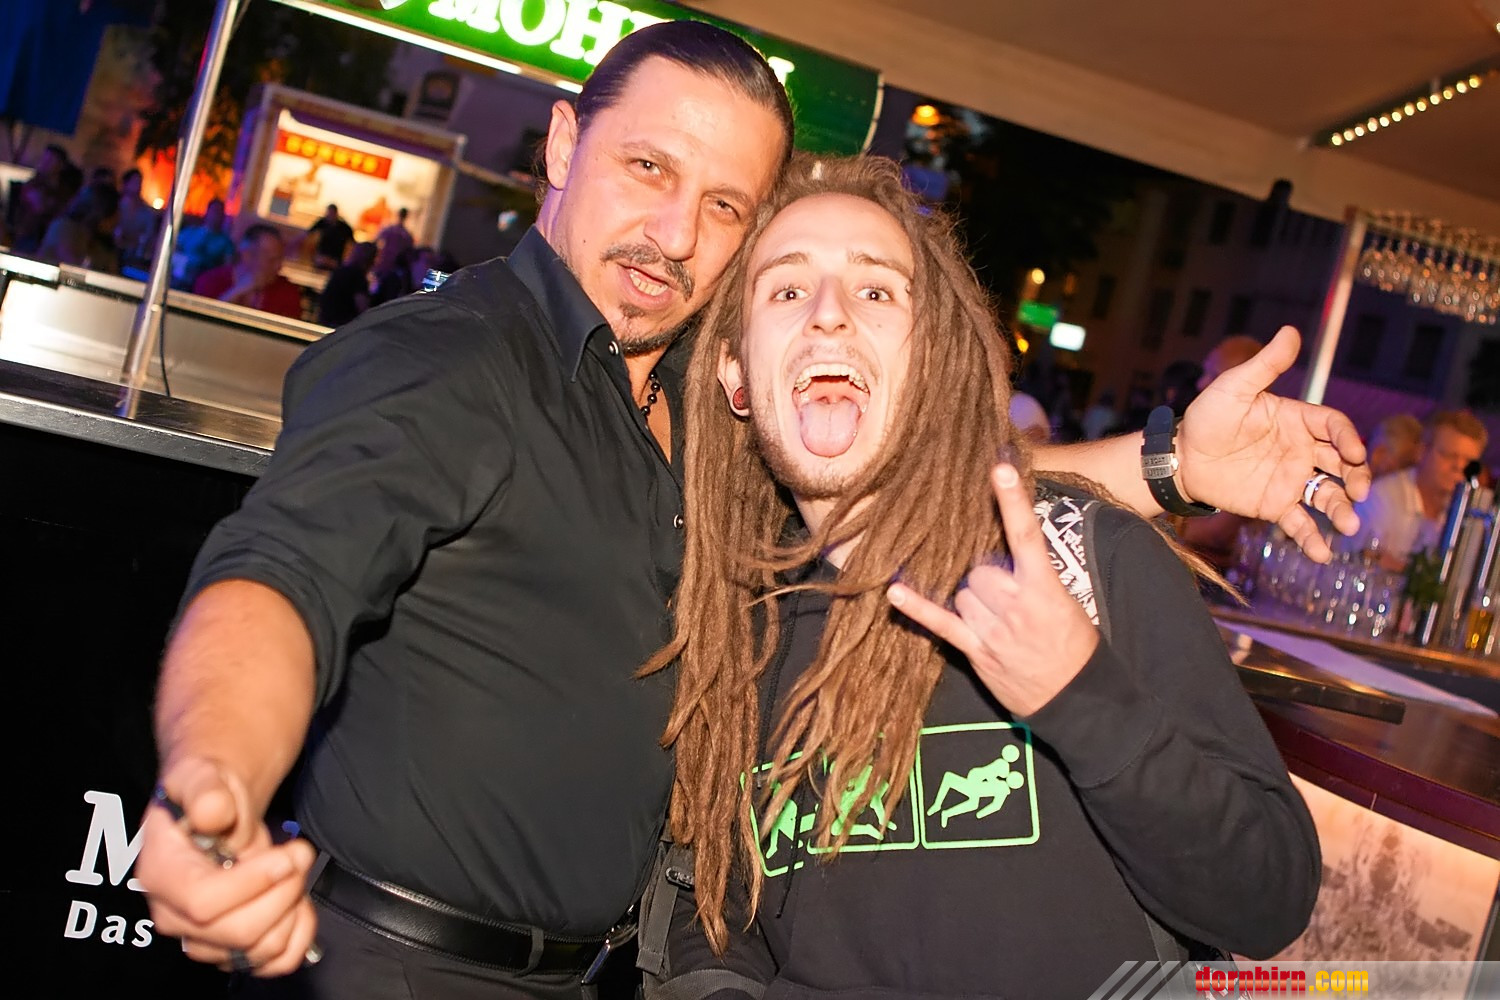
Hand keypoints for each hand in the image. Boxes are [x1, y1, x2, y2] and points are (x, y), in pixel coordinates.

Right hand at [135, 756, 317, 976]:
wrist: (216, 809)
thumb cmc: (206, 792)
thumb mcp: (202, 777)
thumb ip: (206, 792)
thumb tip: (212, 814)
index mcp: (160, 875)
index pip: (204, 901)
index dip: (253, 882)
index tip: (287, 854)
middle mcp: (174, 915)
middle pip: (237, 932)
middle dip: (283, 892)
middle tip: (300, 854)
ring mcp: (201, 938)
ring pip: (258, 951)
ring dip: (292, 909)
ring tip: (295, 871)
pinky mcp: (229, 949)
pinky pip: (272, 963)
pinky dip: (299, 936)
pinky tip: (300, 903)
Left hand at [886, 464, 1098, 716]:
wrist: (1079, 698)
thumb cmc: (1074, 644)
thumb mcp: (1066, 601)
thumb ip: (1034, 574)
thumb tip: (1005, 547)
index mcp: (1045, 587)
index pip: (1026, 535)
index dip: (1013, 500)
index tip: (999, 469)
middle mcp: (1017, 604)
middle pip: (979, 567)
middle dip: (985, 572)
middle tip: (1002, 591)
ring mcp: (994, 629)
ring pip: (962, 592)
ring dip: (970, 596)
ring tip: (994, 615)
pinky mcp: (978, 651)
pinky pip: (941, 623)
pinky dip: (917, 607)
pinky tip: (894, 590)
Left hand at [1177, 326, 1369, 562]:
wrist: (1180, 457)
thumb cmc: (1206, 417)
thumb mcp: (1234, 387)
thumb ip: (1265, 366)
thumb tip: (1291, 331)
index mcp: (1297, 420)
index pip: (1333, 426)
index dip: (1347, 438)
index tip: (1351, 452)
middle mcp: (1301, 450)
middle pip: (1341, 463)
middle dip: (1357, 477)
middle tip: (1360, 491)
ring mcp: (1290, 479)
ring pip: (1326, 495)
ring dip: (1342, 510)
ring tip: (1349, 526)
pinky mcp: (1275, 505)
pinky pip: (1300, 522)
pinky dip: (1313, 538)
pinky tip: (1323, 554)